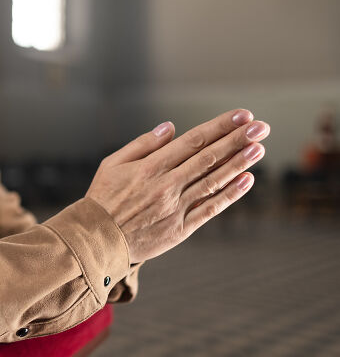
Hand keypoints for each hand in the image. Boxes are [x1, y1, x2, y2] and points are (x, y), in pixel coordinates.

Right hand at [86, 109, 268, 263]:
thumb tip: (170, 127)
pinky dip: (229, 195)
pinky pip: (209, 210)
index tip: (241, 116)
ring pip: (213, 182)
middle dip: (237, 140)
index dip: (219, 127)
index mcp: (149, 167)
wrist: (95, 240)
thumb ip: (142, 144)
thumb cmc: (102, 199)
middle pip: (208, 158)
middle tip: (261, 127)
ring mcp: (174, 208)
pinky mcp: (179, 229)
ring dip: (238, 164)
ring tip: (259, 148)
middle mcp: (165, 186)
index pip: (192, 141)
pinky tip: (246, 180)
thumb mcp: (112, 164)